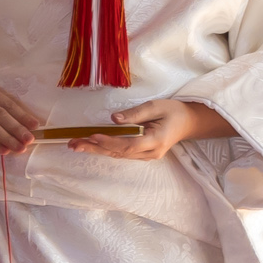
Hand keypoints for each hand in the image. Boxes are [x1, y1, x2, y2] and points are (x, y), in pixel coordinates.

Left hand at [74, 97, 233, 160]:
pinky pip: (122, 153)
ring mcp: (146, 156)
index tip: (93, 135)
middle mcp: (150, 153)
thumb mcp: (156, 106)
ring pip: (118, 154)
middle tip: (73, 144)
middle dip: (95, 148)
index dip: (109, 142)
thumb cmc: (174, 111)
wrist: (188, 122)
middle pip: (119, 153)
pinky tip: (91, 145)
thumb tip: (113, 119)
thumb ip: (135, 114)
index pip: (128, 144)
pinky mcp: (142, 154)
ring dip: (96, 149)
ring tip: (75, 145)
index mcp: (156, 140)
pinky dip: (105, 149)